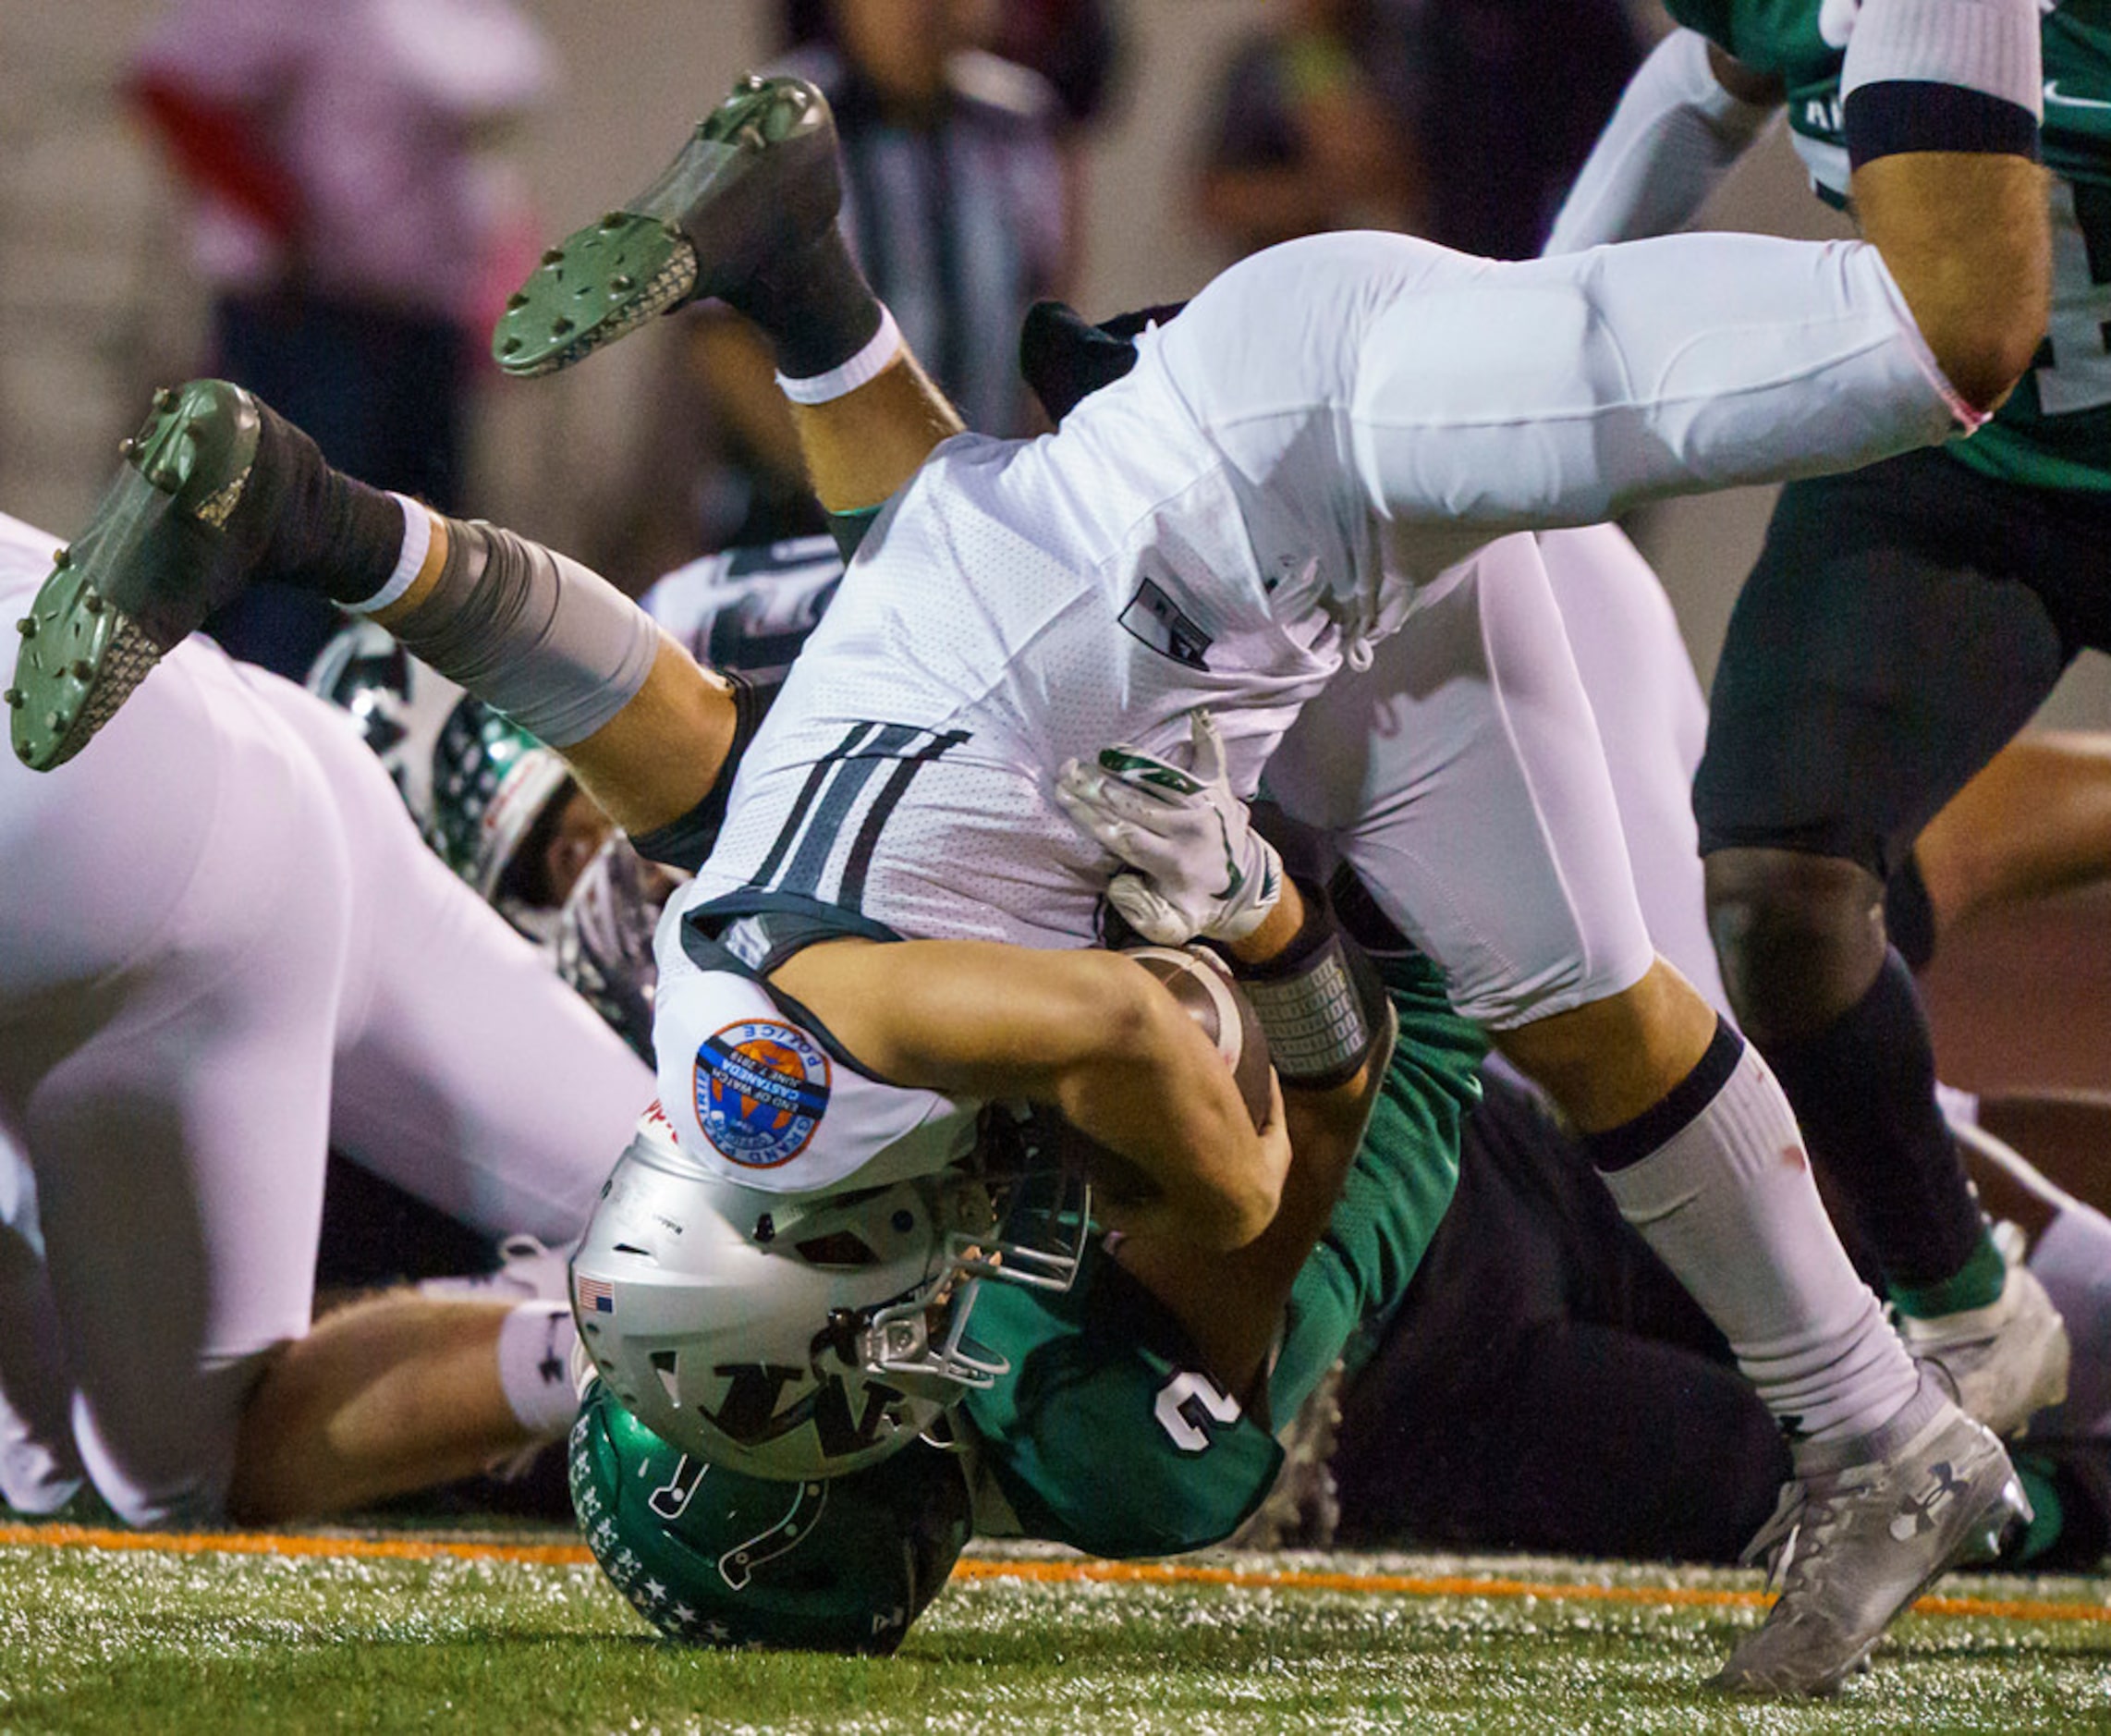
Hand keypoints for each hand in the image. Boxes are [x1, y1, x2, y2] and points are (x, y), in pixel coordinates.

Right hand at [1054, 711, 1282, 943]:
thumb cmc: (1196, 907)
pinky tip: (1195, 717)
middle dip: (1095, 788)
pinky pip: (1213, 759)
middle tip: (1066, 772)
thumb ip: (1140, 911)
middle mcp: (1189, 829)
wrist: (1247, 891)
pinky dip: (1206, 737)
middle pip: (1133, 804)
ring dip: (1125, 764)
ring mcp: (1206, 805)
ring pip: (1159, 780)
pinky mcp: (1221, 790)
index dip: (1091, 816)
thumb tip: (1119, 881)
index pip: (1123, 835)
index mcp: (1173, 862)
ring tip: (1095, 754)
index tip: (1064, 799)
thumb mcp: (1171, 925)